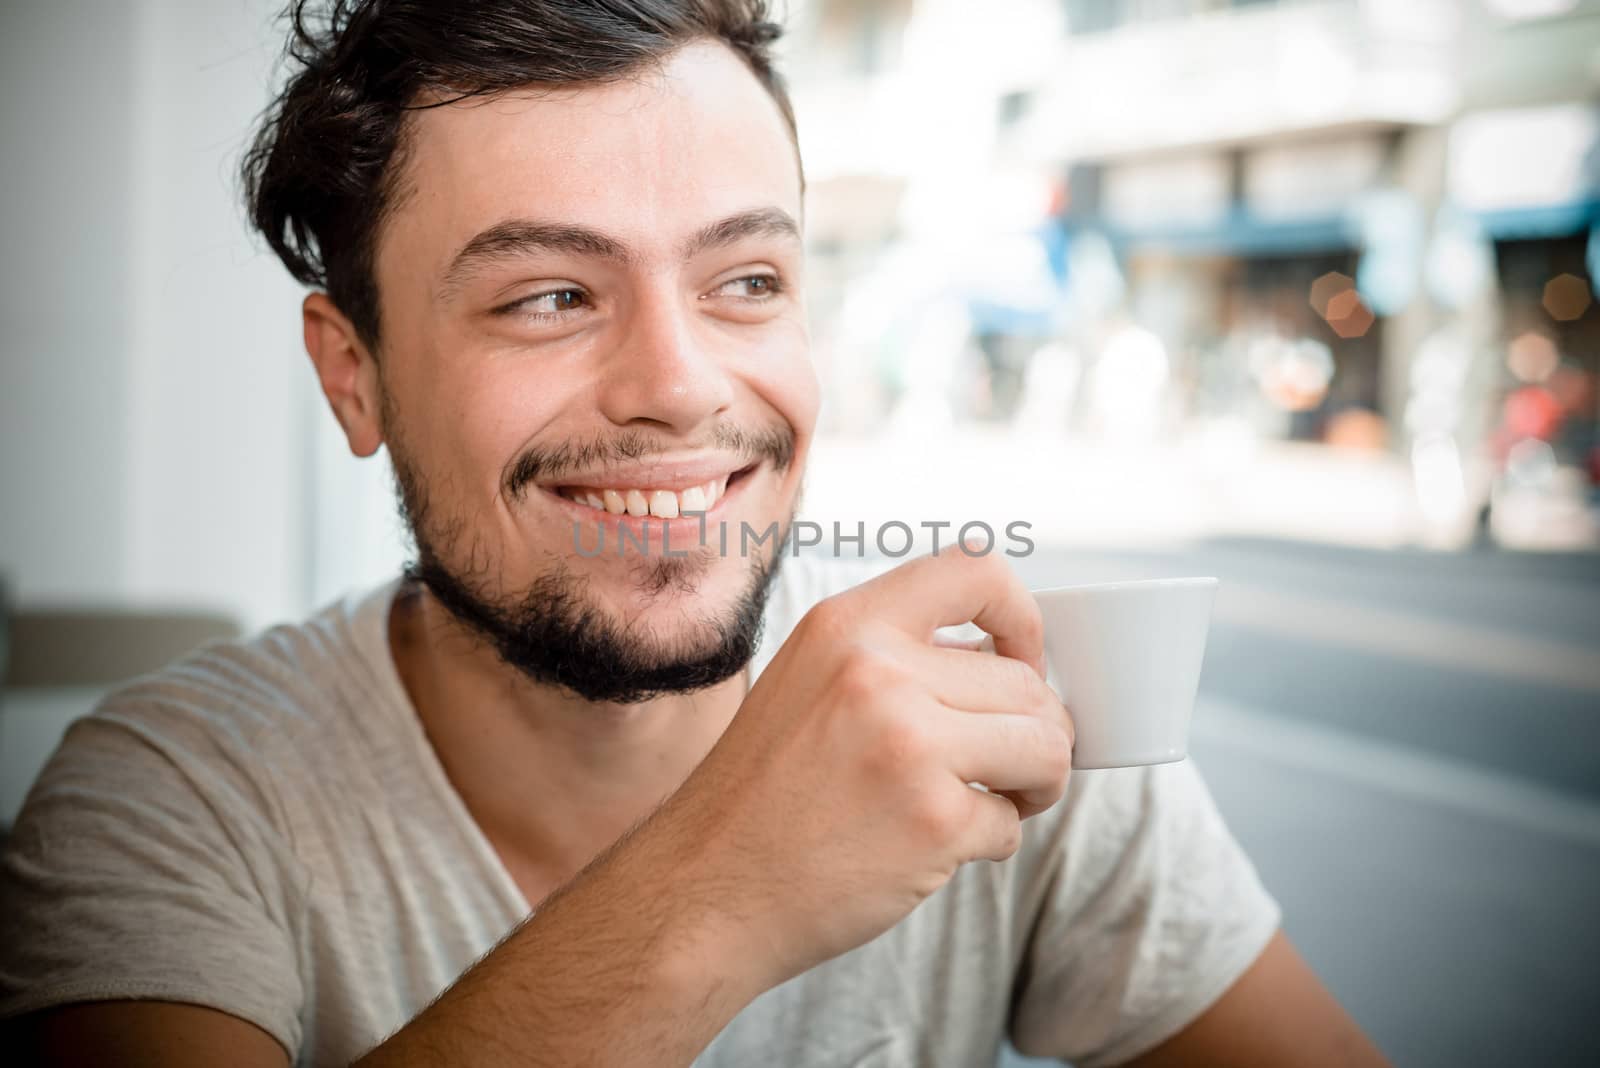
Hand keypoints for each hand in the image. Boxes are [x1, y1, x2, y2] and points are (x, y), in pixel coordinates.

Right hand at [668, 547, 1073, 989]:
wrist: (705, 887)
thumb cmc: (762, 794)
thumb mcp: (808, 682)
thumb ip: (895, 657)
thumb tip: (1005, 662)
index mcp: (847, 626)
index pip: (976, 570)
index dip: (1021, 617)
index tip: (1022, 661)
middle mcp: (877, 674)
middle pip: (1027, 684)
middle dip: (1034, 731)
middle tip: (1004, 765)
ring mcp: (908, 746)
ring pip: (1044, 746)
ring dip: (1034, 782)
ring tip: (994, 798)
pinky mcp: (932, 822)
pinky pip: (1012, 821)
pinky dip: (990, 839)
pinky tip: (935, 844)